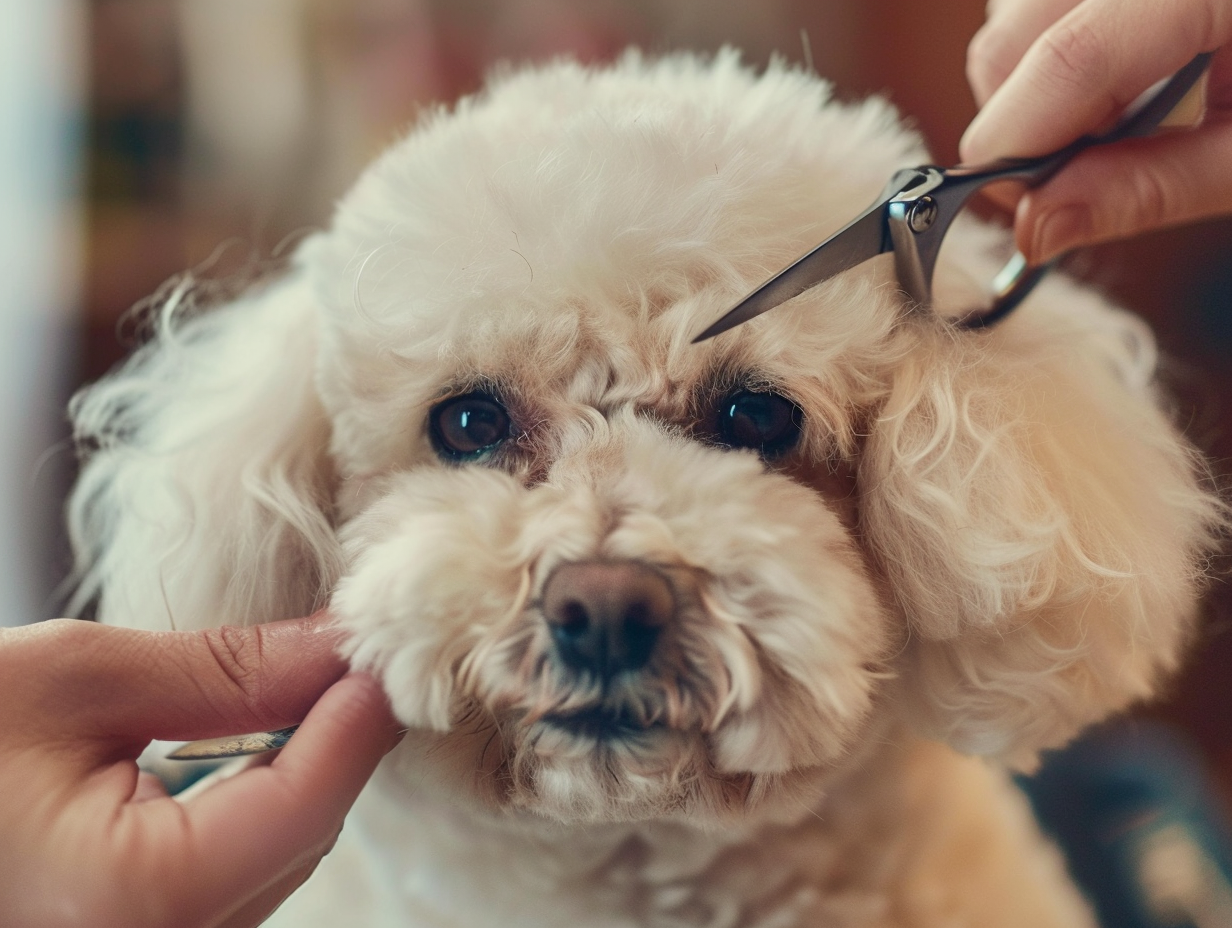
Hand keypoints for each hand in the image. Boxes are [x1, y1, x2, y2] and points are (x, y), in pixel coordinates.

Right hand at [0, 616, 401, 927]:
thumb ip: (225, 671)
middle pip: (302, 833)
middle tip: (346, 645)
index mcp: (132, 904)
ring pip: (276, 856)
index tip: (386, 644)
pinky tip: (240, 742)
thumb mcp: (72, 680)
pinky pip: (232, 874)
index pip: (307, 805)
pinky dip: (254, 802)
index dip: (359, 716)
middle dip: (333, 735)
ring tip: (293, 680)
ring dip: (299, 766)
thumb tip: (340, 645)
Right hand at [961, 0, 1231, 262]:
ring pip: (1012, 17)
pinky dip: (1056, 50)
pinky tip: (1122, 74)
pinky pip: (1040, 6)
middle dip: (1023, 119)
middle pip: (1013, 34)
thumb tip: (1035, 230)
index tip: (1017, 214)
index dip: (1018, 148)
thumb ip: (1150, 187)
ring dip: (1036, 84)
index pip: (1071, 57)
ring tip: (1122, 112)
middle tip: (1086, 170)